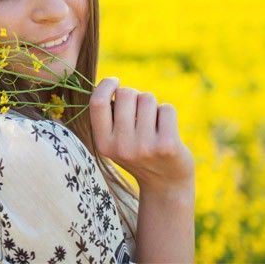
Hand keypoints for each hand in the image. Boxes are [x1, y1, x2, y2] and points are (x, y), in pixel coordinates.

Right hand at [89, 77, 194, 195]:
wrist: (165, 184)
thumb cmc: (138, 151)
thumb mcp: (115, 140)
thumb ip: (110, 117)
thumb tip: (110, 84)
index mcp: (103, 143)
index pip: (97, 103)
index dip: (106, 85)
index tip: (114, 82)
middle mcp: (121, 146)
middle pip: (126, 94)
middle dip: (135, 95)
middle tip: (139, 112)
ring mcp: (144, 147)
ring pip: (148, 99)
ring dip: (152, 106)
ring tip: (153, 125)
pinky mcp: (167, 145)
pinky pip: (166, 109)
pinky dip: (167, 114)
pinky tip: (166, 130)